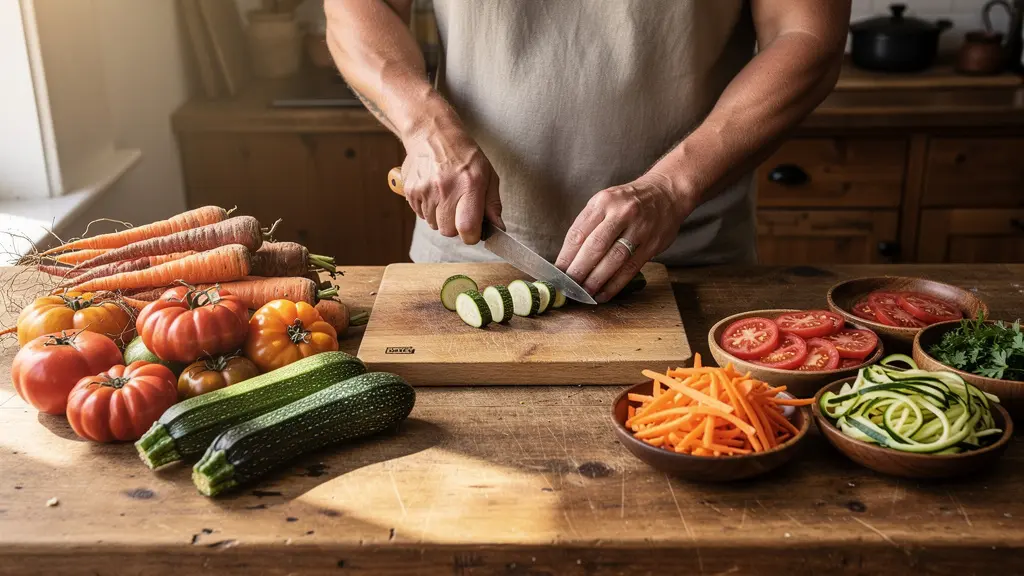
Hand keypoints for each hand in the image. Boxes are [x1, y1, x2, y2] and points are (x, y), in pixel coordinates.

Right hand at [400, 114, 502, 243]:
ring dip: (441, 217)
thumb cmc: (464, 155)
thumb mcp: (487, 174)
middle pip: (448, 231)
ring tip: (446, 196)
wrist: (432, 134)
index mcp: (469, 184)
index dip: (472, 235)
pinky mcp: (411, 190)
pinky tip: (433, 192)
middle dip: (455, 226)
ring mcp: (425, 190)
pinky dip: (428, 209)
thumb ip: (492, 203)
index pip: (467, 228)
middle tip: (459, 208)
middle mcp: (445, 188)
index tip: (474, 230)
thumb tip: (498, 228)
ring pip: (433, 225)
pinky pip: (420, 215)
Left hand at [555, 172, 693, 302]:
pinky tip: (603, 294)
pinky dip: (615, 284)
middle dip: (578, 270)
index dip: (566, 256)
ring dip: (596, 280)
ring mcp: (639, 229)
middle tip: (568, 286)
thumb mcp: (605, 202)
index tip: (557, 272)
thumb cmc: (628, 202)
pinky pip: (630, 269)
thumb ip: (588, 225)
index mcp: (603, 202)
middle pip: (595, 247)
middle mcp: (621, 214)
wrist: (666, 193)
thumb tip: (568, 258)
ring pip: (613, 260)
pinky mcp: (651, 245)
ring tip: (584, 293)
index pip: (578, 232)